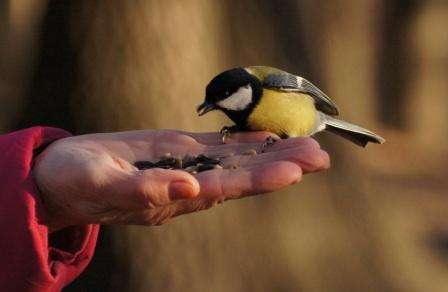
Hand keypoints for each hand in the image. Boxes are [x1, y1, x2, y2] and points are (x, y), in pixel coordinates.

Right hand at [34, 130, 328, 230]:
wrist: (63, 177)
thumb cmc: (74, 184)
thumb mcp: (100, 185)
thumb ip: (143, 190)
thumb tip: (189, 189)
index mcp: (173, 198)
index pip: (226, 188)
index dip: (261, 179)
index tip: (296, 171)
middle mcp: (188, 186)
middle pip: (242, 176)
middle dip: (281, 166)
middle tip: (320, 156)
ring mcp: (186, 168)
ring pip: (236, 160)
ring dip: (271, 153)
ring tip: (308, 145)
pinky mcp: (177, 151)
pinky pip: (217, 148)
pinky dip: (244, 142)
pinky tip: (267, 136)